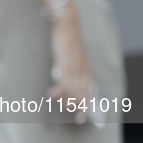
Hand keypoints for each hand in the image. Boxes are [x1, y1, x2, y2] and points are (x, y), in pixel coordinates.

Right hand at [47, 2, 93, 121]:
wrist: (68, 25)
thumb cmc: (68, 39)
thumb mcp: (71, 57)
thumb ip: (70, 69)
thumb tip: (63, 81)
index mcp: (86, 69)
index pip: (89, 92)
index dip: (86, 106)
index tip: (80, 117)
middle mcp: (83, 70)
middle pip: (81, 95)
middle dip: (73, 106)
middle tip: (64, 109)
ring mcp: (76, 68)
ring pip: (73, 91)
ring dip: (64, 99)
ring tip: (56, 99)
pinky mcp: (67, 64)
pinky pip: (65, 83)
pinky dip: (58, 91)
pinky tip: (52, 93)